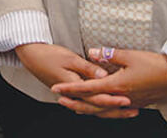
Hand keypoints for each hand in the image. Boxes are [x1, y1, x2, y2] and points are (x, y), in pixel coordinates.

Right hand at [14, 42, 134, 115]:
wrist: (32, 57)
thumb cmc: (49, 55)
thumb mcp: (69, 58)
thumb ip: (87, 68)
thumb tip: (103, 75)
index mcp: (74, 86)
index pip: (97, 98)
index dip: (113, 100)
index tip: (127, 100)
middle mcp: (74, 95)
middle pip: (98, 108)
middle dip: (117, 111)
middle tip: (134, 110)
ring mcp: (73, 95)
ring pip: (94, 109)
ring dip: (111, 111)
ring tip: (127, 111)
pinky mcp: (72, 93)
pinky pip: (89, 104)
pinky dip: (101, 108)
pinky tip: (109, 108)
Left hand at [50, 48, 166, 117]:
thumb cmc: (154, 64)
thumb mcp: (130, 55)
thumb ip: (110, 54)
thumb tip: (92, 53)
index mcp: (117, 85)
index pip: (88, 88)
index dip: (71, 88)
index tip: (56, 87)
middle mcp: (121, 97)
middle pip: (92, 104)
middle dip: (74, 102)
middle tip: (59, 99)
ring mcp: (129, 102)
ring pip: (103, 110)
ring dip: (87, 107)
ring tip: (74, 104)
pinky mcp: (137, 103)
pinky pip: (114, 110)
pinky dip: (102, 109)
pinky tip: (98, 107)